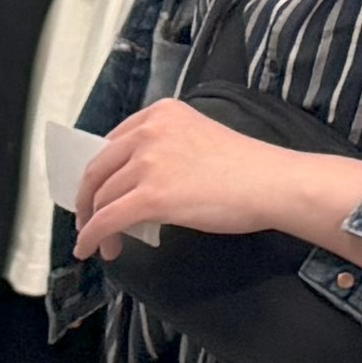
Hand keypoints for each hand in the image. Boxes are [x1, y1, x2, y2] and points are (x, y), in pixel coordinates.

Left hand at [71, 100, 361, 255]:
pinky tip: (91, 249)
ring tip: (104, 244)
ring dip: (95, 224)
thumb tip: (133, 184)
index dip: (99, 173)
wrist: (272, 183)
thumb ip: (164, 150)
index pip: (112, 144)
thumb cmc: (247, 168)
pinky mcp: (151, 195)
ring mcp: (149, 162)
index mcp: (160, 113)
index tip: (97, 192)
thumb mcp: (198, 139)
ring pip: (102, 197)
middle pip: (98, 169)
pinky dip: (93, 236)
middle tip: (89, 221)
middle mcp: (149, 131)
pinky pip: (108, 219)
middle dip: (88, 199)